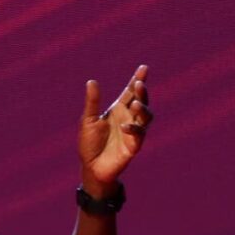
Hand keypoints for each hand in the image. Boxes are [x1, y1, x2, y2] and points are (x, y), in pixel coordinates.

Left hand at [79, 65, 152, 194]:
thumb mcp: (88, 121)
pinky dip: (134, 129)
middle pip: (141, 100)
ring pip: (146, 116)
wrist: (90, 167)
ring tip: (135, 104)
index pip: (130, 92)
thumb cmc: (89, 144)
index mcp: (118, 109)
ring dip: (143, 108)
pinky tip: (125, 126)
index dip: (137, 79)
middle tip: (139, 84)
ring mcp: (133, 131)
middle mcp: (128, 117)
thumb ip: (92, 102)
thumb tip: (91, 81)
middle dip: (142, 92)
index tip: (143, 68)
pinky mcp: (134, 145)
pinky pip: (139, 135)